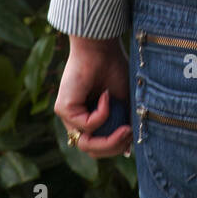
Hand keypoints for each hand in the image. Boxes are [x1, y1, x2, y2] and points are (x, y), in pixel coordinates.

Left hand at [54, 35, 132, 159]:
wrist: (101, 47)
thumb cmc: (114, 68)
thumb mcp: (125, 102)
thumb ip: (125, 123)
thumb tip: (128, 150)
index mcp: (89, 118)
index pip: (99, 147)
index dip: (116, 147)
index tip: (133, 135)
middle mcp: (76, 119)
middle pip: (92, 150)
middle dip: (114, 147)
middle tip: (130, 134)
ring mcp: (68, 115)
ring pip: (86, 144)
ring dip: (109, 140)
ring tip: (125, 128)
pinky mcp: (63, 109)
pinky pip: (85, 125)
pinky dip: (101, 114)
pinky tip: (106, 95)